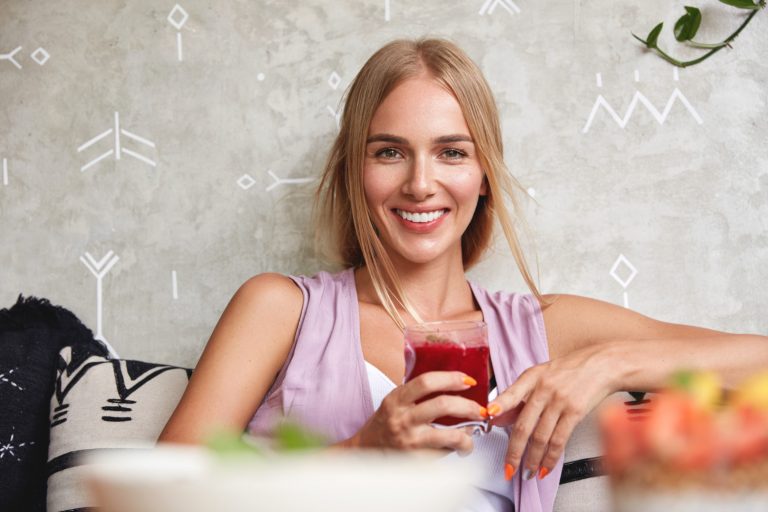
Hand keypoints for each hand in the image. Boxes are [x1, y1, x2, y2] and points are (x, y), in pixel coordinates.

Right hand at [352, 371, 487, 454]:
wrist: (367, 450)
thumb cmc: (386, 423)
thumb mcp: (396, 401)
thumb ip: (418, 392)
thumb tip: (455, 386)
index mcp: (397, 399)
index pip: (426, 382)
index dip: (451, 378)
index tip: (468, 380)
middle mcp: (402, 419)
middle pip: (442, 405)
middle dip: (468, 406)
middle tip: (480, 409)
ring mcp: (410, 441)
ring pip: (450, 435)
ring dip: (468, 435)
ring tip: (474, 433)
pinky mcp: (416, 460)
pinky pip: (445, 453)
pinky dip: (457, 449)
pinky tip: (459, 447)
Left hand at [488, 344, 613, 479]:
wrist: (602, 365)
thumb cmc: (568, 370)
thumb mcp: (540, 375)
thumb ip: (518, 395)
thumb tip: (497, 417)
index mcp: (531, 377)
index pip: (512, 393)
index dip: (500, 405)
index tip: (489, 417)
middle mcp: (544, 389)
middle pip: (524, 425)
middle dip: (514, 451)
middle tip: (508, 468)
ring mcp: (560, 401)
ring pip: (540, 437)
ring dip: (532, 460)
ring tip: (527, 472)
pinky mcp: (575, 412)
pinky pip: (559, 440)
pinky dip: (551, 458)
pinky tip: (545, 467)